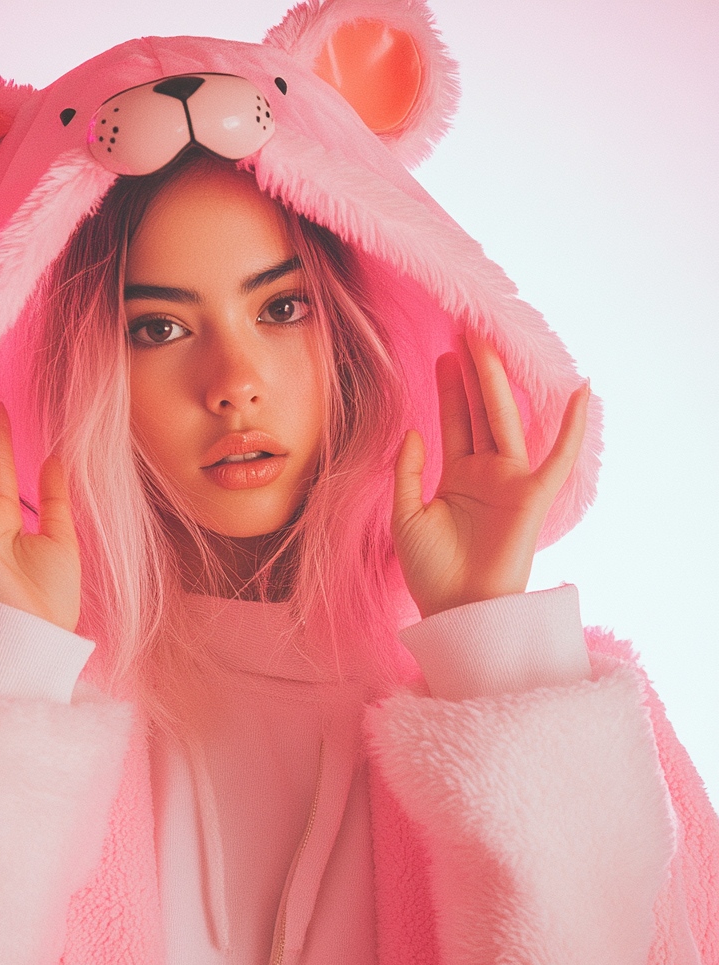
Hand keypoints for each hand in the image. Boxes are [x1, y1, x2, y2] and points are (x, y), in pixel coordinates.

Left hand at [392, 333, 588, 618]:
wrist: (455, 609)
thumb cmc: (430, 570)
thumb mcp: (405, 515)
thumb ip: (407, 472)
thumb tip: (415, 430)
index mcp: (456, 476)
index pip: (454, 421)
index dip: (448, 389)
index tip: (443, 354)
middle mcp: (485, 473)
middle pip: (480, 412)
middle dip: (473, 373)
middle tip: (464, 332)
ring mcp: (509, 482)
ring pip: (505, 422)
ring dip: (497, 383)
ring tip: (485, 344)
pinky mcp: (532, 497)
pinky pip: (557, 457)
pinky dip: (571, 427)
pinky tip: (581, 391)